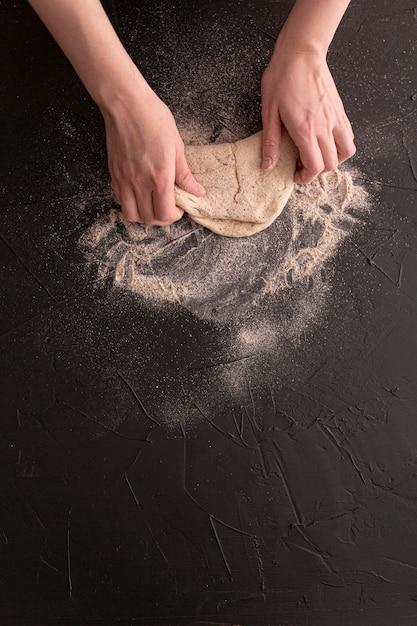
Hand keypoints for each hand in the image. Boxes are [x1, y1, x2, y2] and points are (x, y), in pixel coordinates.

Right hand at [102, 88, 204, 223]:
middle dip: (162, 219)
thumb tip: (197, 191)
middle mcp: (140, 182)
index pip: (164, 214)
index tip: (180, 208)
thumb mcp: (177, 146)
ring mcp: (124, 180)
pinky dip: (130, 204)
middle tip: (168, 208)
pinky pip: (120, 201)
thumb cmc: (153, 119)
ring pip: (132, 215)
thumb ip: (185, 174)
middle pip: (149, 219)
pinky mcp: (114, 174)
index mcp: (160, 177)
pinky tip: (139, 194)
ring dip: (144, 216)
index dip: (174, 216)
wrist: (126, 104)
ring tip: (153, 205)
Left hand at [261, 50, 355, 182]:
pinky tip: (326, 140)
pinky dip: (341, 145)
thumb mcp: (269, 112)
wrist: (301, 52)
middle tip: (302, 164)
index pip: (315, 166)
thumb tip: (267, 166)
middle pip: (331, 163)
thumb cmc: (282, 78)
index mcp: (305, 130)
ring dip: (334, 159)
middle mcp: (325, 126)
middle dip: (317, 171)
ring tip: (318, 155)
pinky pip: (348, 135)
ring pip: (346, 151)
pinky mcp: (340, 110)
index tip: (296, 175)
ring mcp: (336, 118)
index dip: (306, 177)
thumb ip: (270, 143)